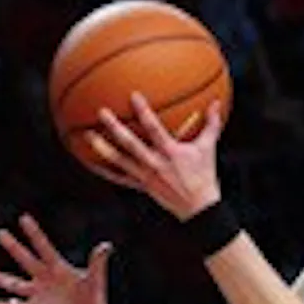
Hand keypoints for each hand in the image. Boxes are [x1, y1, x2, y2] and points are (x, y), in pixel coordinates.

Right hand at [0, 215, 111, 303]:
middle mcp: (44, 278)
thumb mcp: (95, 280)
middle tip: (0, 233)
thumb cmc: (94, 299)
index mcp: (58, 268)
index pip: (44, 247)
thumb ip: (97, 263)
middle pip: (25, 260)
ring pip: (14, 284)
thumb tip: (106, 245)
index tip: (23, 218)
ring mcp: (38, 294)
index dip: (34, 234)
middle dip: (13, 247)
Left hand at [88, 93, 223, 219]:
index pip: (154, 129)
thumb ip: (211, 123)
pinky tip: (89, 162)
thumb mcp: (208, 148)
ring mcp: (145, 176)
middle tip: (101, 112)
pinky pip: (119, 178)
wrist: (198, 208)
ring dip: (103, 148)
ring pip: (120, 162)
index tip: (133, 96)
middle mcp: (155, 164)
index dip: (144, 112)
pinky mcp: (141, 186)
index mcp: (170, 152)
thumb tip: (217, 102)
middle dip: (116, 128)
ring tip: (87, 135)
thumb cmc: (204, 176)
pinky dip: (104, 171)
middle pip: (131, 144)